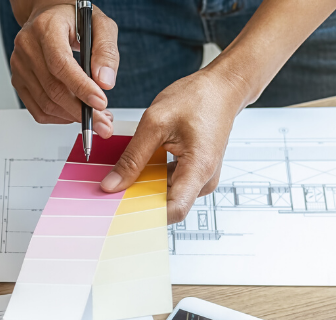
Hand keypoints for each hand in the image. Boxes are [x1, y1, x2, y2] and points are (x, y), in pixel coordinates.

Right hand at [10, 1, 116, 135]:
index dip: (81, 87)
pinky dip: (59, 117)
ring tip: (94, 116)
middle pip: (52, 89)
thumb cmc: (74, 19)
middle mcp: (27, 47)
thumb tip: (104, 82)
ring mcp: (20, 66)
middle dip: (80, 110)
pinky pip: (38, 110)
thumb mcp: (100, 25)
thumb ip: (106, 51)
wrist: (49, 17)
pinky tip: (74, 113)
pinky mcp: (19, 81)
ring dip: (72, 116)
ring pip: (45, 104)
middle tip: (103, 121)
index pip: (60, 64)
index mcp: (46, 28)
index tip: (100, 102)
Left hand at [99, 67, 248, 222]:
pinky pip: (168, 185)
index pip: (174, 211)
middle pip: (166, 205)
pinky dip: (150, 179)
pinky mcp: (194, 173)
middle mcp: (203, 179)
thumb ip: (132, 157)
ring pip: (165, 195)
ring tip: (124, 174)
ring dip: (143, 188)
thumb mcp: (155, 123)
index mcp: (198, 168)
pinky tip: (139, 167)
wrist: (222, 88)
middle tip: (113, 192)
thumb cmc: (198, 98)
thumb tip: (112, 184)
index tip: (122, 213)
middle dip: (138, 201)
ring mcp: (200, 178)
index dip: (147, 216)